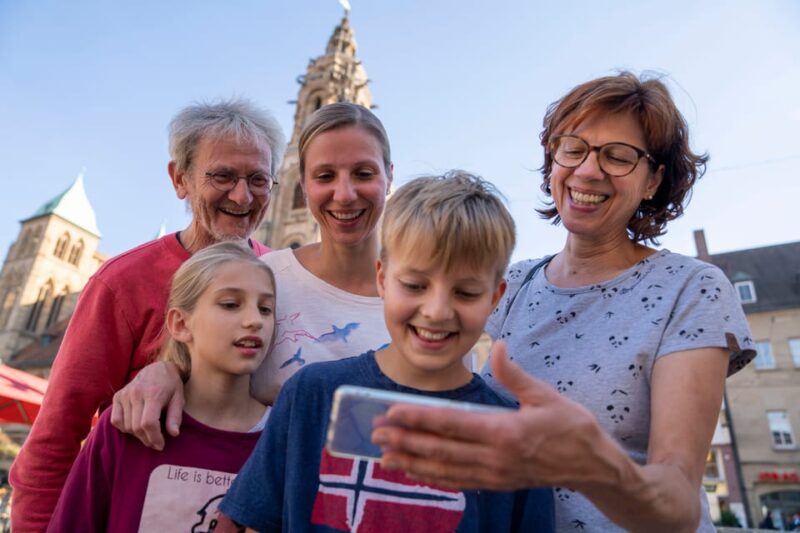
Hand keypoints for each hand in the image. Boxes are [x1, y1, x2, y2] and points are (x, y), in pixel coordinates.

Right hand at [110, 361, 183, 449]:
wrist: (158, 368)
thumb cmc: (171, 385)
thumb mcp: (179, 398)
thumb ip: (175, 416)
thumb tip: (174, 434)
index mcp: (153, 393)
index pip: (148, 423)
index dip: (154, 438)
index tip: (161, 445)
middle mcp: (136, 393)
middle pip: (137, 427)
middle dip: (147, 439)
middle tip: (155, 443)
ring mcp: (125, 394)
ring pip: (127, 426)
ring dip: (137, 435)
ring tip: (148, 434)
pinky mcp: (117, 396)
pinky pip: (116, 420)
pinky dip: (125, 428)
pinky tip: (135, 426)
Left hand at [372, 341, 614, 490]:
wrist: (594, 467)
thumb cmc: (572, 427)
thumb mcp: (546, 395)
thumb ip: (515, 374)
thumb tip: (497, 346)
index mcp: (505, 431)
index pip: (451, 423)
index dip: (419, 419)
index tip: (392, 413)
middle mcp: (495, 457)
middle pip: (440, 450)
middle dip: (405, 442)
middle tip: (375, 434)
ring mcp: (494, 475)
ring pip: (444, 471)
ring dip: (412, 463)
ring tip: (384, 457)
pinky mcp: (496, 483)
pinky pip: (458, 483)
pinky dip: (433, 479)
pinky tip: (414, 473)